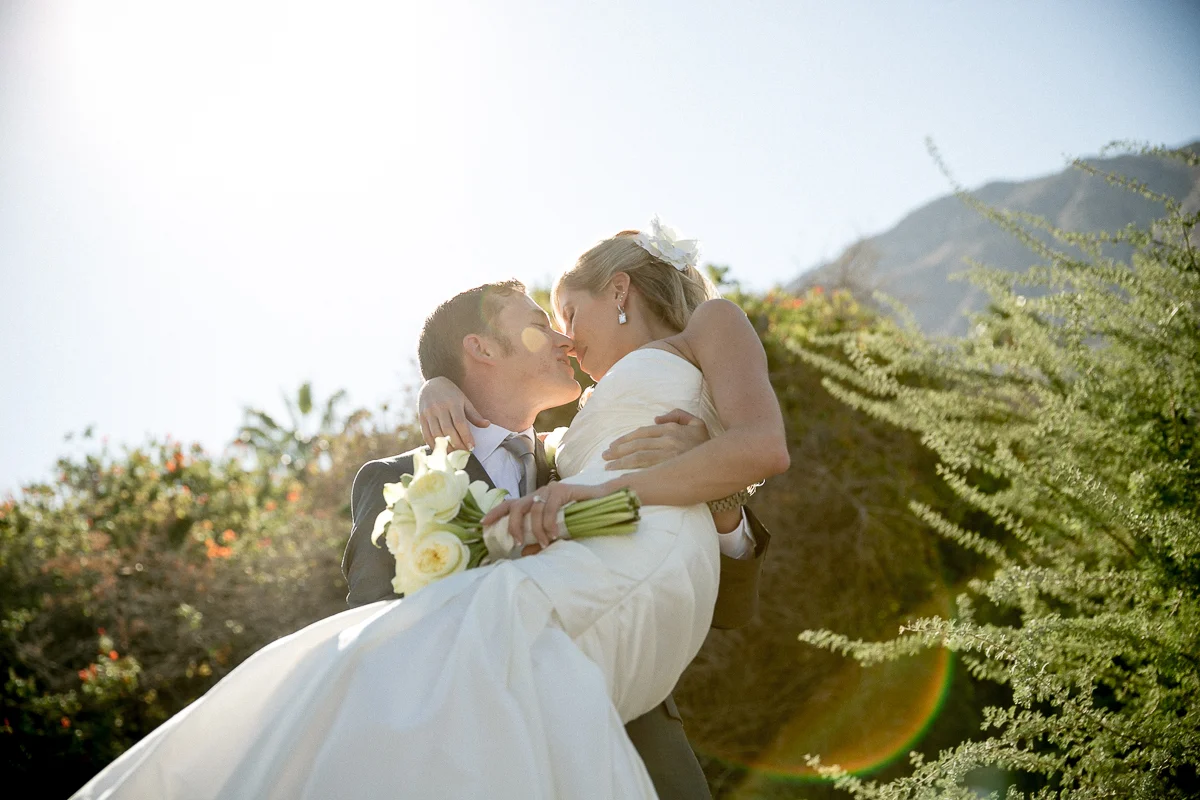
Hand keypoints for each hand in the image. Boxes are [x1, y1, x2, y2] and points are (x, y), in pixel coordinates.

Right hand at [417, 377, 489, 450]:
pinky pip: (426, 434)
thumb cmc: (452, 394)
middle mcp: (439, 408)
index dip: (466, 436)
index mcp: (452, 403)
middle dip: (457, 444)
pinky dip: (433, 444)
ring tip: (454, 455)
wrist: (433, 382)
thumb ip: (474, 415)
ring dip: (445, 446)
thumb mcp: (464, 401)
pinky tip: (441, 450)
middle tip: (464, 454)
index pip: (460, 423)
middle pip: (448, 430)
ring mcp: (428, 413)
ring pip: (436, 434)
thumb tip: (487, 425)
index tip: (472, 447)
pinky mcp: (421, 417)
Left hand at [481, 481, 612, 549]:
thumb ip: (540, 541)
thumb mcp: (556, 533)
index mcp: (534, 501)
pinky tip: (555, 534)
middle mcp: (539, 493)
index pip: (510, 504)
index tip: (483, 524)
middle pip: (517, 506)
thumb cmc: (579, 518)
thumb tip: (524, 552)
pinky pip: (549, 508)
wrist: (603, 503)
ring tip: (545, 542)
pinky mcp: (563, 489)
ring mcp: (550, 490)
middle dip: (513, 525)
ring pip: (533, 510)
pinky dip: (549, 523)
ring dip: (536, 530)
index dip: (496, 512)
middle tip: (515, 542)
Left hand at [601, 409, 709, 470]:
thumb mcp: (697, 423)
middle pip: (636, 445)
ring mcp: (669, 456)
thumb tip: (656, 419)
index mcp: (672, 429)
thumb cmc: (707, 445)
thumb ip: (678, 415)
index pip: (642, 433)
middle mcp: (668, 440)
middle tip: (604, 456)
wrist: (724, 463)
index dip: (625, 440)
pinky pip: (646, 471)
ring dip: (620, 461)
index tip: (613, 446)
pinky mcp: (671, 470)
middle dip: (617, 451)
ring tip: (608, 465)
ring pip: (638, 457)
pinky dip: (631, 472)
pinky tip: (620, 476)